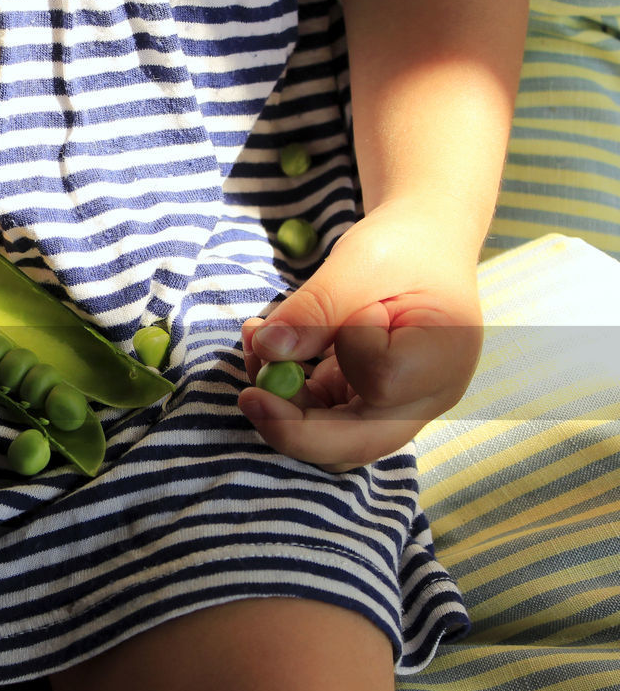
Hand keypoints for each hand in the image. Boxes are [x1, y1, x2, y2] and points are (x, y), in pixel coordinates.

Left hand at [238, 198, 484, 470]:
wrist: (421, 245)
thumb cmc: (403, 245)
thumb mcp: (360, 261)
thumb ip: (317, 307)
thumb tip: (268, 350)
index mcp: (443, 358)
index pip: (382, 381)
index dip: (346, 349)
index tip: (349, 305)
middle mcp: (424, 399)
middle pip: (354, 445)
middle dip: (291, 426)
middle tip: (248, 395)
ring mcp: (394, 409)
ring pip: (328, 441)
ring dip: (281, 406)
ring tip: (258, 343)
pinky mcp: (363, 404)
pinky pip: (318, 419)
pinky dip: (285, 394)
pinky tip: (268, 347)